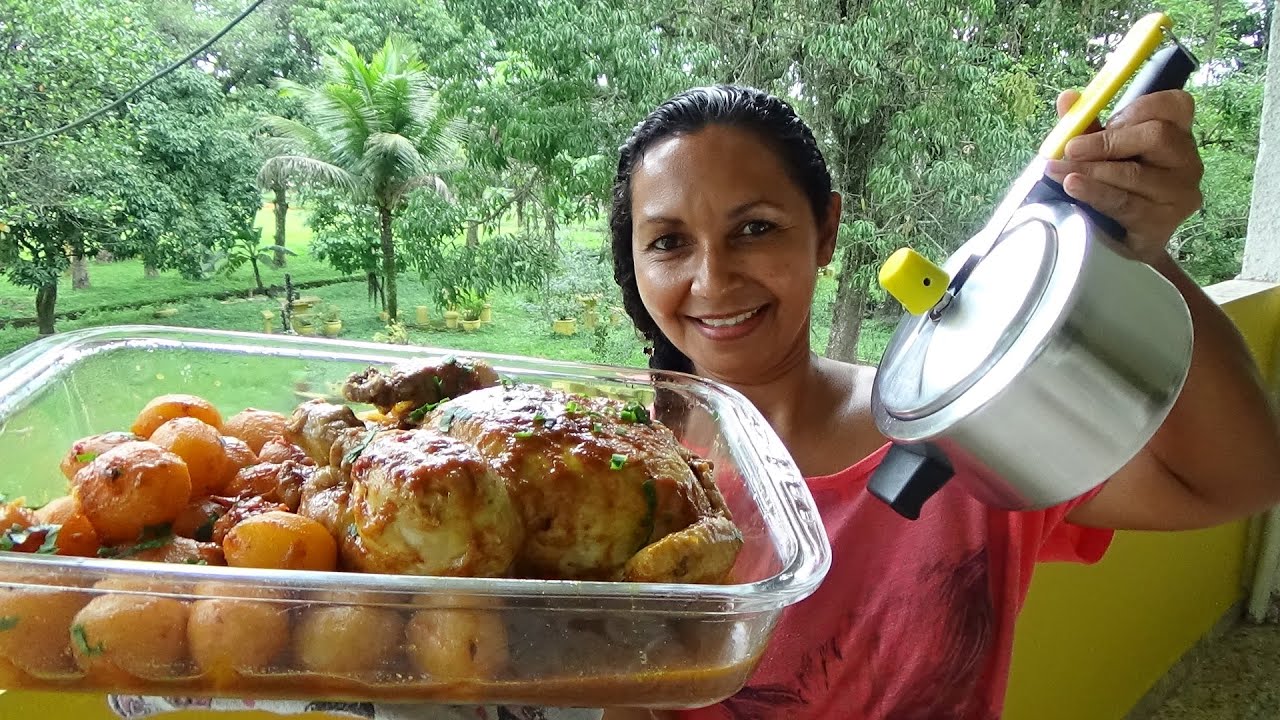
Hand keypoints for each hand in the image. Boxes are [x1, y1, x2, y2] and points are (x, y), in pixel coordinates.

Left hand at [1044, 88, 1203, 262]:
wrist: (1122, 242)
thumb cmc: (1116, 187)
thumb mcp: (1102, 152)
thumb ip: (1087, 125)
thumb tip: (1067, 99)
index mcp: (1177, 133)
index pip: (1175, 105)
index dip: (1138, 108)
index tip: (1105, 120)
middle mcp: (1187, 160)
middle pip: (1156, 136)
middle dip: (1107, 142)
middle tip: (1071, 149)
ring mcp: (1180, 192)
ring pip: (1136, 174)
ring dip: (1091, 170)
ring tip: (1059, 170)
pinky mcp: (1164, 222)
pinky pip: (1126, 203)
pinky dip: (1095, 193)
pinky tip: (1074, 187)